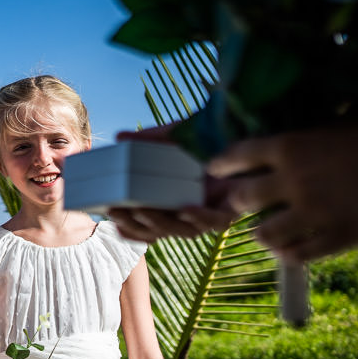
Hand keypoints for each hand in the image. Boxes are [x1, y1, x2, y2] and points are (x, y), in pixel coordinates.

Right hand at [109, 125, 235, 241]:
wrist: (248, 128)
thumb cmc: (211, 134)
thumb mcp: (176, 134)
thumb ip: (150, 138)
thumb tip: (119, 137)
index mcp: (173, 199)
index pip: (146, 223)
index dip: (128, 224)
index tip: (109, 213)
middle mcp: (190, 210)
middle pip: (160, 230)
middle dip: (136, 224)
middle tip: (116, 211)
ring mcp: (211, 213)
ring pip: (183, 230)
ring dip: (161, 223)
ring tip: (142, 210)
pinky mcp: (232, 211)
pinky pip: (214, 222)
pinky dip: (198, 217)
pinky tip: (184, 208)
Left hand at [206, 117, 357, 261]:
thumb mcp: (334, 121)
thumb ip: (303, 139)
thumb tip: (279, 149)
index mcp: (291, 145)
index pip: (236, 157)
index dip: (222, 166)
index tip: (216, 171)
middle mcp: (294, 181)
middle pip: (242, 200)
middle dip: (239, 202)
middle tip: (243, 204)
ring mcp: (316, 213)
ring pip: (263, 235)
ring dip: (262, 232)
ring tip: (266, 230)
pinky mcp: (341, 237)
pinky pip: (298, 256)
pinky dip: (289, 253)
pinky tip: (291, 248)